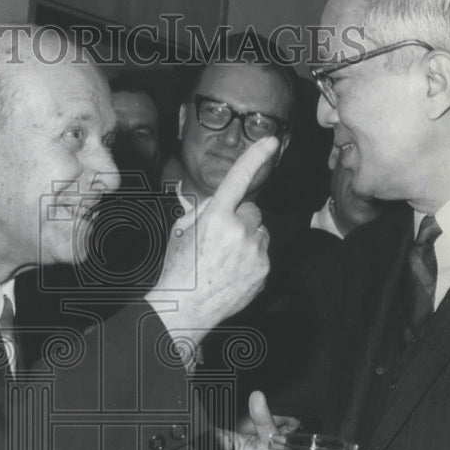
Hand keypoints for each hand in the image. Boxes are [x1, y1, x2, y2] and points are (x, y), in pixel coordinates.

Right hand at [147, 138, 275, 344]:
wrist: (185, 308)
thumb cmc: (179, 269)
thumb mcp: (182, 232)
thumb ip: (201, 210)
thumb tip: (213, 199)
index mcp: (215, 217)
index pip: (238, 180)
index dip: (255, 157)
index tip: (271, 141)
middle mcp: (238, 232)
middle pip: (251, 211)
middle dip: (239, 219)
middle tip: (219, 239)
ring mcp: (254, 252)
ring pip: (259, 232)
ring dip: (247, 239)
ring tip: (224, 259)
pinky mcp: (264, 270)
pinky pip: (263, 253)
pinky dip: (251, 258)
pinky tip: (232, 271)